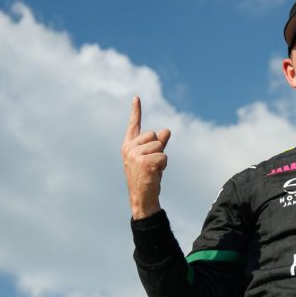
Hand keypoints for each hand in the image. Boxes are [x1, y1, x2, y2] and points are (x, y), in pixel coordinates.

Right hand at [121, 96, 170, 218]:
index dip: (136, 111)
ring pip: (159, 146)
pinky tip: (155, 174)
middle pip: (153, 134)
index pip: (134, 125)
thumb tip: (167, 130)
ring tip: (153, 170)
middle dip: (158, 147)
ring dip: (162, 158)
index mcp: (128, 146)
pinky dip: (163, 165)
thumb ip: (159, 144)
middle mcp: (129, 148)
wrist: (142, 199)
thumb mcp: (152, 158)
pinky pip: (163, 156)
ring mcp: (135, 155)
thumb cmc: (147, 179)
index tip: (137, 97)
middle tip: (151, 164)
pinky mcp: (144, 162)